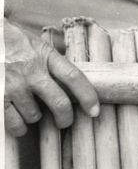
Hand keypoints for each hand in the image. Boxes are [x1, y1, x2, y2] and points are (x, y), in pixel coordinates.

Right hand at [3, 19, 99, 135]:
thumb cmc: (13, 41)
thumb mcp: (38, 45)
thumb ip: (52, 61)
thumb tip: (70, 80)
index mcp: (47, 56)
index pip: (74, 77)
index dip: (87, 96)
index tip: (94, 110)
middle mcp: (33, 71)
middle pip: (59, 102)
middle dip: (65, 117)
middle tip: (65, 122)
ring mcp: (15, 85)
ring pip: (35, 115)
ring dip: (36, 117)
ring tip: (32, 108)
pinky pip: (14, 122)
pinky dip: (19, 127)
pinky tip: (20, 122)